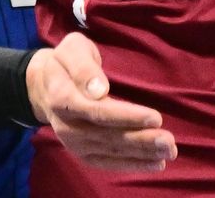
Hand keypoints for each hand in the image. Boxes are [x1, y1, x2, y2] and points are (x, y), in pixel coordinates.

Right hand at [25, 33, 176, 172]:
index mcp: (62, 98)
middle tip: (169, 141)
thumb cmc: (66, 62)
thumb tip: (98, 89)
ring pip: (110, 151)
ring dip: (141, 154)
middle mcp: (66, 126)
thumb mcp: (72, 50)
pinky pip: (106, 162)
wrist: (45, 84)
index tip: (155, 117)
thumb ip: (84, 67)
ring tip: (169, 152)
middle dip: (140, 140)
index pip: (97, 111)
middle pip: (107, 136)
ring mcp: (73, 142)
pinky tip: (155, 163)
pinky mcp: (82, 151)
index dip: (126, 117)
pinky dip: (131, 164)